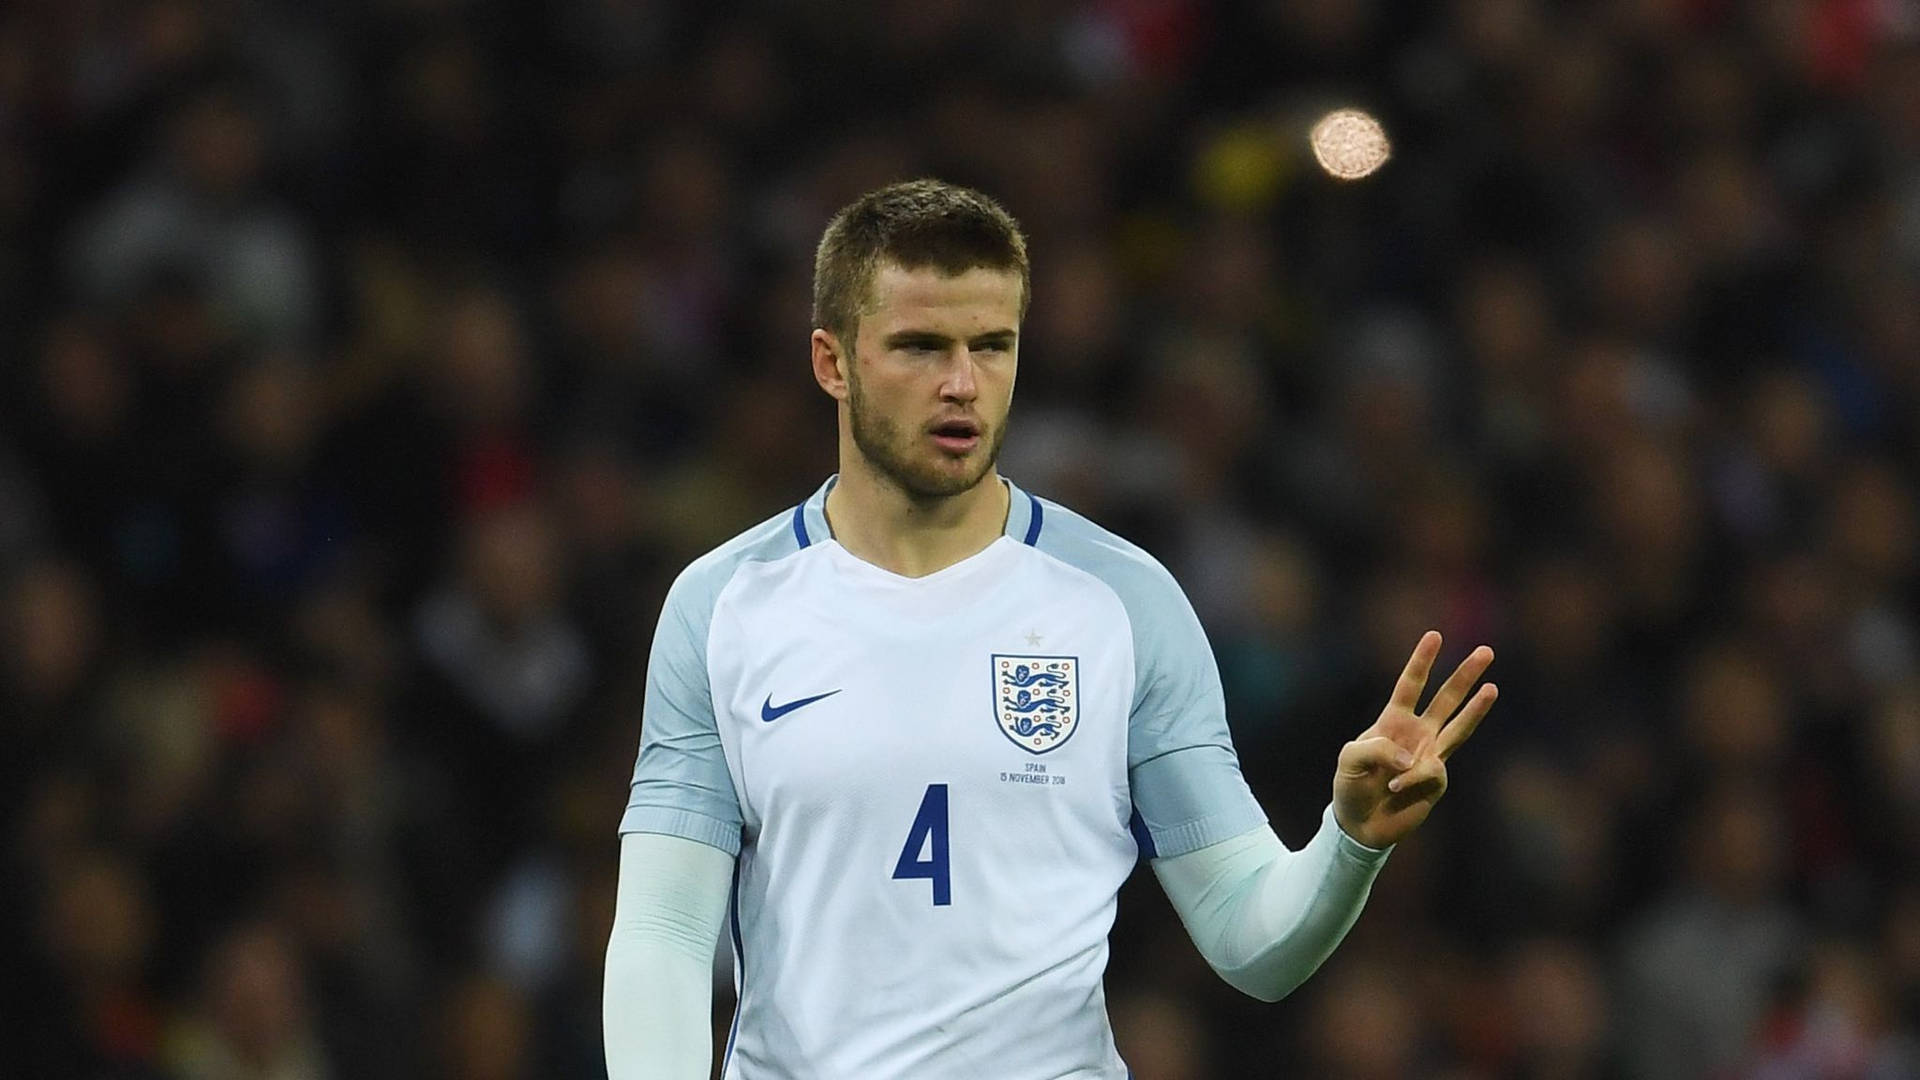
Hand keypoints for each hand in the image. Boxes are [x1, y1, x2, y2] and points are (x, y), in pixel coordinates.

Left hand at [1332, 631, 1495, 849]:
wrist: (1360, 824)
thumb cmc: (1350, 786)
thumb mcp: (1349, 760)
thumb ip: (1375, 749)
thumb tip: (1411, 757)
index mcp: (1393, 721)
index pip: (1410, 685)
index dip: (1421, 662)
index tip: (1434, 635)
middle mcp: (1417, 734)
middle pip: (1446, 699)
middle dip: (1464, 675)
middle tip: (1486, 651)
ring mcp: (1431, 756)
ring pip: (1459, 728)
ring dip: (1477, 709)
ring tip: (1493, 688)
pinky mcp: (1436, 781)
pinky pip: (1429, 772)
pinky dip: (1409, 779)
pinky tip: (1393, 789)